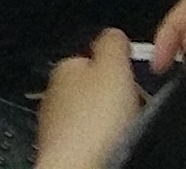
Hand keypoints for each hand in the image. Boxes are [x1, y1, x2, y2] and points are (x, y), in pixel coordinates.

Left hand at [34, 39, 142, 168]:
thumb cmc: (92, 125)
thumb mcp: (113, 68)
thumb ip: (112, 43)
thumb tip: (113, 32)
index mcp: (64, 67)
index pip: (91, 56)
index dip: (117, 66)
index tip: (132, 78)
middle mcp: (53, 94)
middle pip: (91, 89)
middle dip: (112, 98)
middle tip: (130, 107)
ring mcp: (56, 126)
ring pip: (90, 117)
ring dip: (106, 123)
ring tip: (121, 132)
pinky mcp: (64, 153)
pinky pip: (88, 142)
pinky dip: (100, 144)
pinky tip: (109, 149)